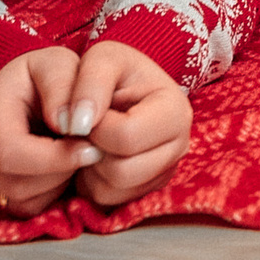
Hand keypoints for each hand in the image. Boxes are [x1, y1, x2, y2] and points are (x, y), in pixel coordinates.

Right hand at [0, 46, 98, 216]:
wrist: (30, 90)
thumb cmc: (48, 76)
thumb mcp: (58, 64)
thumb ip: (63, 87)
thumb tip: (69, 125)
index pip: (10, 152)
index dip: (54, 157)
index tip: (93, 148)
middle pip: (15, 183)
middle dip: (60, 171)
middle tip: (91, 149)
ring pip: (21, 201)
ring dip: (58, 182)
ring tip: (74, 152)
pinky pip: (26, 209)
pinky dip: (50, 193)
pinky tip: (61, 166)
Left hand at [66, 39, 194, 208]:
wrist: (122, 87)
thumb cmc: (115, 71)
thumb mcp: (102, 58)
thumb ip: (89, 82)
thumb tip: (79, 125)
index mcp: (176, 111)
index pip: (127, 137)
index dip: (95, 128)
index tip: (86, 112)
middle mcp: (180, 146)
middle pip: (123, 172)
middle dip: (93, 151)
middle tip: (86, 129)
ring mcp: (166, 171)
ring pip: (114, 191)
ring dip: (90, 168)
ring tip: (91, 140)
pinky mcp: (148, 189)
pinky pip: (110, 201)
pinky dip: (93, 182)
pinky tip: (96, 155)